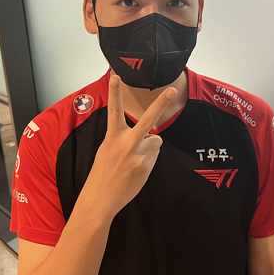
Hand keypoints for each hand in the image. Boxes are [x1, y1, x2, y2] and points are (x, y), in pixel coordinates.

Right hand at [80, 74, 175, 218]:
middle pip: (148, 119)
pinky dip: (149, 159)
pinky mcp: (146, 166)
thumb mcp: (106, 150)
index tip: (116, 76)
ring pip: (155, 141)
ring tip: (134, 161)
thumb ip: (123, 139)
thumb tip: (148, 135)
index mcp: (112, 137)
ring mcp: (138, 155)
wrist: (100, 198)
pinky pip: (154, 154)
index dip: (114, 92)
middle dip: (161, 103)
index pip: (114, 110)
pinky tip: (137, 169)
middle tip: (173, 90)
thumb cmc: (102, 172)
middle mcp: (127, 143)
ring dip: (150, 147)